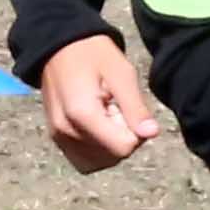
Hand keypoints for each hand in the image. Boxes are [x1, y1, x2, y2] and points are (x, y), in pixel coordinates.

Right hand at [38, 33, 157, 171]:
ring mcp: (59, 137)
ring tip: (106, 115)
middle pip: (112, 157)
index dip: (135, 131)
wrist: (59, 47)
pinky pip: (83, 160)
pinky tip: (98, 126)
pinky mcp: (57, 139)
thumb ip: (135, 107)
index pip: (123, 148)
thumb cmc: (93, 55)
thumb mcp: (121, 74)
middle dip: (123, 137)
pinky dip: (96, 150)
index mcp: (82, 115)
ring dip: (110, 145)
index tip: (126, 107)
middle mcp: (66, 132)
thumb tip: (152, 134)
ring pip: (98, 162)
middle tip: (115, 107)